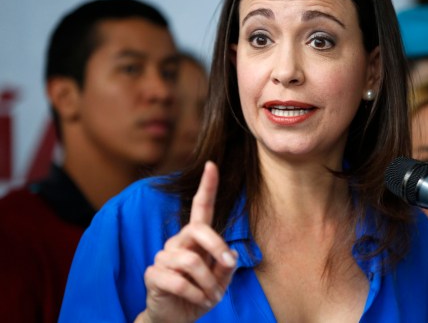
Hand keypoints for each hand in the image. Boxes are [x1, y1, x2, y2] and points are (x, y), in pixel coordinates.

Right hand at [136, 161, 237, 322]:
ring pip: (191, 261)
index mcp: (195, 239)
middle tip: (227, 265)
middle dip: (217, 246)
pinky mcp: (152, 275)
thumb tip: (231, 255)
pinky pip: (178, 280)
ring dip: (208, 283)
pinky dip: (195, 295)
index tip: (212, 165)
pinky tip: (199, 301)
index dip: (207, 187)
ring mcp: (163, 257)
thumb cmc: (200, 295)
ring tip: (211, 296)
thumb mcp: (220, 283)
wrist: (176, 319)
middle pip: (198, 229)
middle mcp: (177, 243)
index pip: (201, 208)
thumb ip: (226, 268)